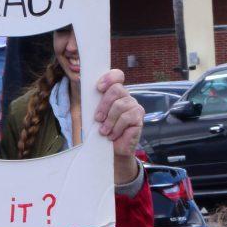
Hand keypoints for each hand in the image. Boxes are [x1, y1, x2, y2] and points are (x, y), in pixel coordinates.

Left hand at [94, 69, 143, 183]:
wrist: (113, 150)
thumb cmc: (103, 131)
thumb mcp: (95, 116)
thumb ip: (93, 105)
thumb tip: (87, 98)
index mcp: (115, 94)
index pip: (117, 76)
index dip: (109, 78)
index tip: (99, 88)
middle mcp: (127, 97)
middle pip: (116, 89)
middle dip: (104, 105)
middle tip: (97, 119)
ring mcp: (135, 106)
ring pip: (119, 105)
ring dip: (109, 121)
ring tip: (104, 132)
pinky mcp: (139, 117)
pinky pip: (126, 118)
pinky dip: (116, 128)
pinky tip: (112, 135)